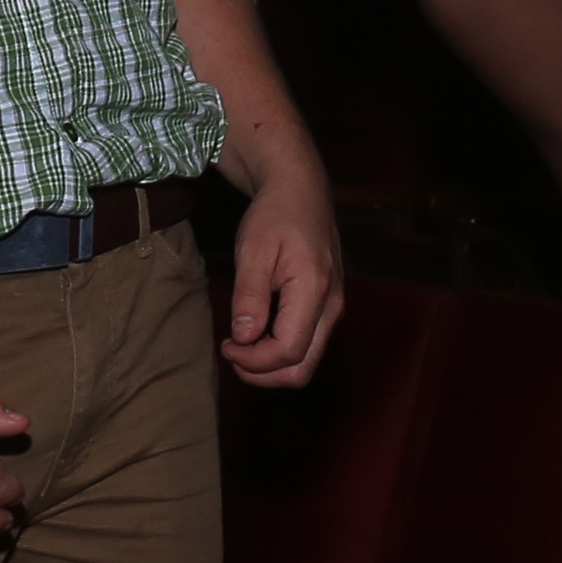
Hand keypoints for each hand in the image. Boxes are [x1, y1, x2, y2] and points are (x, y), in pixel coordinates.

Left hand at [221, 173, 344, 387]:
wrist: (301, 189)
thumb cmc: (275, 215)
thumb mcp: (254, 249)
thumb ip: (250, 296)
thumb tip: (245, 338)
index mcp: (314, 292)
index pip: (288, 352)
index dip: (254, 361)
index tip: (227, 344)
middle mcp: (332, 307)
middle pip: (302, 369)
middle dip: (263, 373)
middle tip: (232, 352)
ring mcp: (333, 307)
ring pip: (306, 361)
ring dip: (271, 365)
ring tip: (242, 343)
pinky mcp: (328, 305)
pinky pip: (308, 343)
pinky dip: (280, 350)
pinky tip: (258, 332)